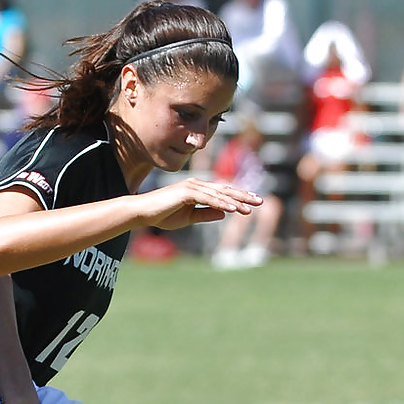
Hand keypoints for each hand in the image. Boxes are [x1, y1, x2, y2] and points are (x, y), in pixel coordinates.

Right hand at [138, 177, 260, 231]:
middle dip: (243, 196)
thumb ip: (206, 214)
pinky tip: (233, 209)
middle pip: (225, 190)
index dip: (238, 197)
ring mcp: (192, 187)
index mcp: (198, 190)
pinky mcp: (186, 192)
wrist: (144, 213)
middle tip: (260, 201)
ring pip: (219, 194)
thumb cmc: (163, 215)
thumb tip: (224, 214)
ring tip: (249, 209)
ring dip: (235, 202)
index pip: (222, 193)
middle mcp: (197, 185)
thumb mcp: (188, 218)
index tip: (252, 202)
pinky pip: (208, 199)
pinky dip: (221, 203)